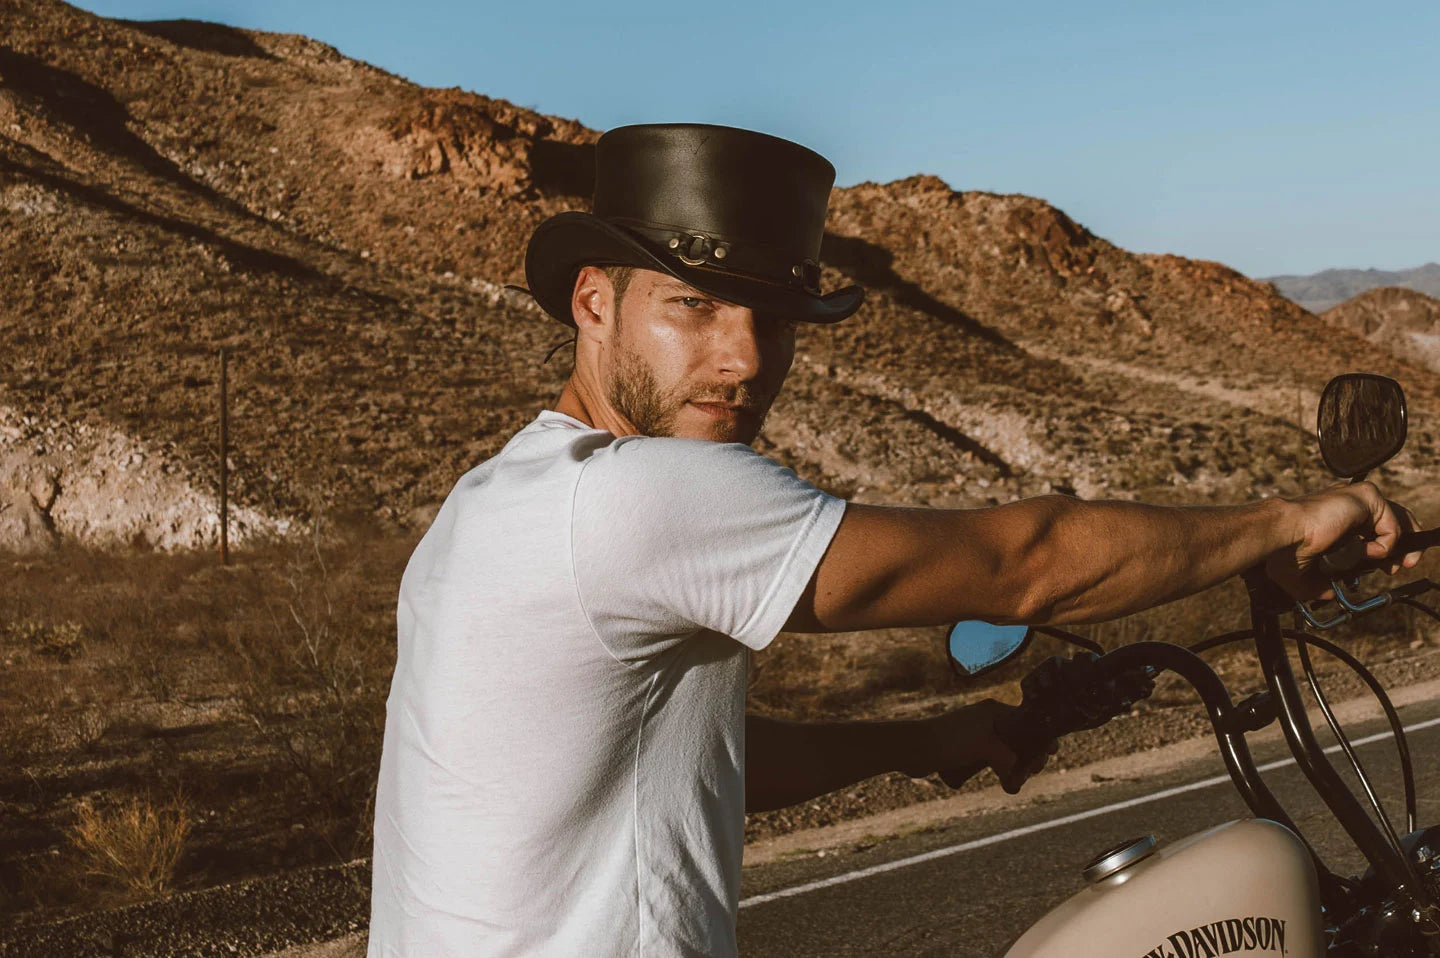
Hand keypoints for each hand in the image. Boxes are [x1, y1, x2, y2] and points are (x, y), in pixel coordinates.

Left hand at [928, 699, 1058, 794]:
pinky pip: (992, 760)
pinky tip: (1006, 782)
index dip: (1040, 737)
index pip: (1026, 721)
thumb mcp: (985, 747)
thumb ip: (1008, 759)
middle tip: (1033, 770)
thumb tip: (1017, 777)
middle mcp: (987, 720)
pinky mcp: (967, 750)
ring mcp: (977, 735)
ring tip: (1018, 780)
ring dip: (1014, 765)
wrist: (913, 749)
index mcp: (993, 711)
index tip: (1051, 752)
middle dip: (1029, 755)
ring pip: (1006, 751)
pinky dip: (1000, 770)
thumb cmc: (947, 741)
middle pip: (1019, 738)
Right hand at [1265, 482, 1422, 599]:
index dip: (1382, 548)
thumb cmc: (1283, 548)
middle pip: (1390, 520)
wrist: (1283, 533)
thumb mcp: (1302, 573)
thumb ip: (1317, 584)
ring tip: (1391, 565)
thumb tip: (1329, 593)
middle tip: (1396, 568)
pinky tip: (1366, 552)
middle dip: (1400, 548)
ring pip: (1398, 520)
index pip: (1369, 526)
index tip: (1380, 568)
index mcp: (1333, 515)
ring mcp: (1358, 498)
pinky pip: (1391, 526)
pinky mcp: (1367, 497)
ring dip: (1400, 548)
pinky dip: (1385, 546)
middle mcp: (1348, 503)